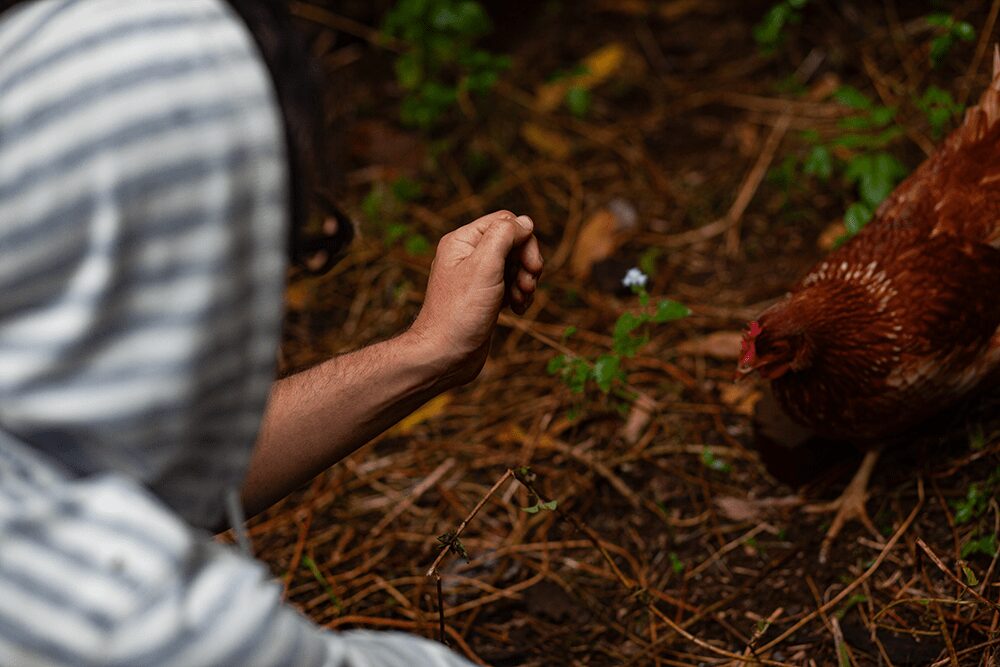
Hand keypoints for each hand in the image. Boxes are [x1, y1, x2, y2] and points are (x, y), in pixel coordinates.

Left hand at [408, 210, 543, 385]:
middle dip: (527, 263)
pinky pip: (511, 285)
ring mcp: (477, 278)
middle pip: (513, 243)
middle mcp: (468, 255)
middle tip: (528, 284)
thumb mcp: (484, 266)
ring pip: (515, 265)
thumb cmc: (460, 314)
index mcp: (463, 241)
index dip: (524, 240)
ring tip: (520, 300)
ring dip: (525, 281)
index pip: (505, 222)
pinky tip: (517, 309)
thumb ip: (505, 236)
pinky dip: (520, 295)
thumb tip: (525, 222)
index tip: (531, 266)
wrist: (445, 356)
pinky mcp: (485, 297)